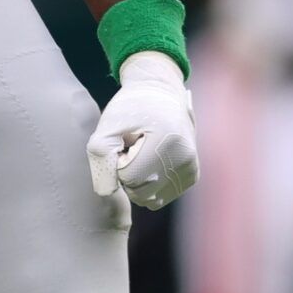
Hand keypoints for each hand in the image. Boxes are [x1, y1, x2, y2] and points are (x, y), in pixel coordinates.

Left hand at [86, 51, 198, 209]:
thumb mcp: (108, 126)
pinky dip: (150, 183)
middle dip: (127, 173)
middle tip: (130, 146)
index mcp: (166, 141)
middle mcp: (185, 158)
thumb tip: (108, 193)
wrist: (161, 93)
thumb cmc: (130, 108)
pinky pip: (159, 197)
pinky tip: (151, 160)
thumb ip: (101, 157)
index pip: (129, 176)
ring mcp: (191, 169)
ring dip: (138, 180)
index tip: (123, 142)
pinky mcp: (192, 176)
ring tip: (141, 153)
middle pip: (140, 192)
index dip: (118, 161)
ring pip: (149, 199)